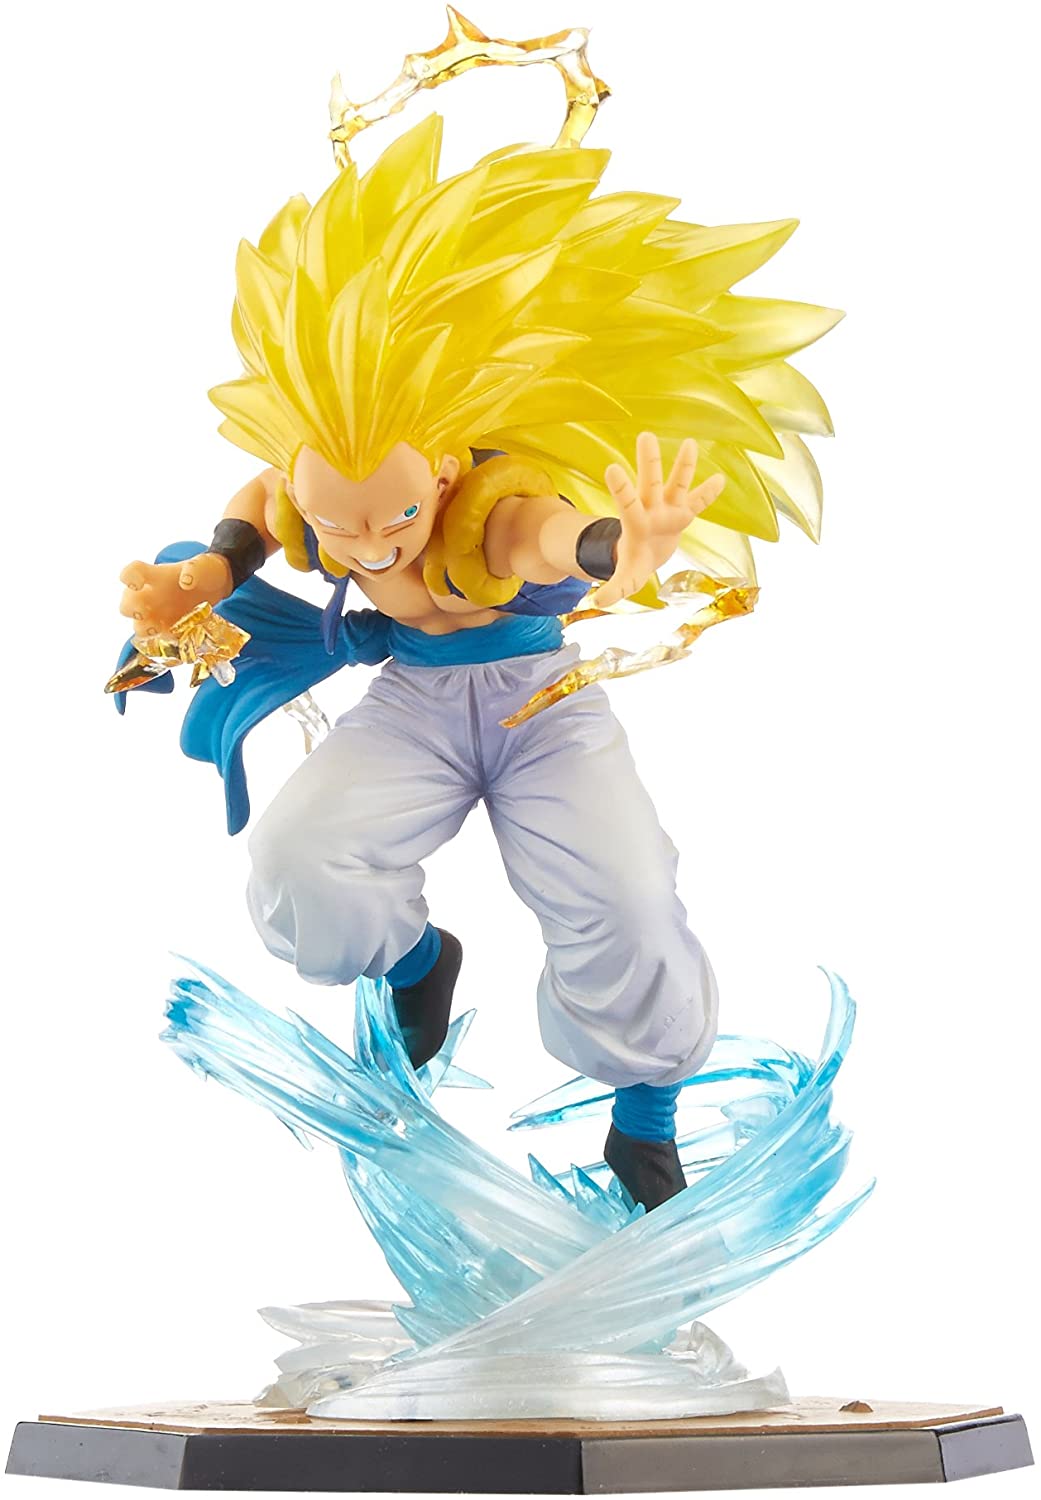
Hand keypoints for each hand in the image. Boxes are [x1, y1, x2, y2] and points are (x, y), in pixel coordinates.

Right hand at [118, 552, 232, 637]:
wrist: (215, 586)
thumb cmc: (202, 571)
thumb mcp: (202, 565)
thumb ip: (194, 569)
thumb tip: (186, 581)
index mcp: (154, 575)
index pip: (132, 572)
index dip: (128, 578)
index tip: (136, 584)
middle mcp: (150, 595)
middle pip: (127, 603)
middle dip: (131, 609)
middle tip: (142, 612)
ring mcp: (157, 614)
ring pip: (138, 625)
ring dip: (143, 628)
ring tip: (155, 629)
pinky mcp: (168, 629)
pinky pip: (161, 638)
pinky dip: (165, 639)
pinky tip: (176, 636)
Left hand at [593, 433, 724, 608]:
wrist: (647, 554)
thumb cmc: (633, 563)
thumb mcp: (626, 578)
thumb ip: (615, 587)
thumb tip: (597, 603)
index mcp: (635, 523)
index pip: (627, 503)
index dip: (621, 487)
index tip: (612, 467)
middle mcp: (651, 510)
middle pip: (650, 482)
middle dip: (649, 461)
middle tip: (646, 435)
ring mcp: (668, 509)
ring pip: (677, 484)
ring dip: (685, 466)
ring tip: (691, 443)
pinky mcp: (684, 514)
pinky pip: (699, 502)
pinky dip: (709, 493)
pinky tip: (721, 478)